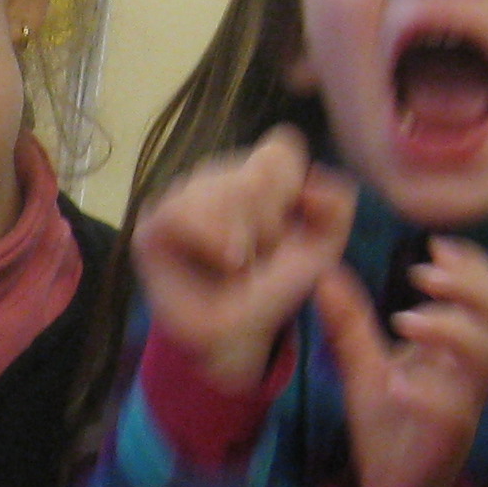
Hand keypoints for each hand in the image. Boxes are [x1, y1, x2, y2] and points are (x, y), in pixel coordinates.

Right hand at [130, 128, 358, 391]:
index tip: (287, 227)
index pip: (278, 149)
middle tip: (259, 255)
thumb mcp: (321, 247)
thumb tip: (310, 182)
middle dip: (269, 223)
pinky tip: (224, 261)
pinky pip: (182, 213)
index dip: (290, 189)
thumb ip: (336, 205)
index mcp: (253, 172)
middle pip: (255, 174)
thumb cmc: (274, 289)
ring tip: (238, 264)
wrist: (238, 337)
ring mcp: (179, 197)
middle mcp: (214, 177)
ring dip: (242, 237)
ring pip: (222, 191)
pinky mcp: (151, 226)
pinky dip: (211, 239)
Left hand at [321, 235, 487, 486]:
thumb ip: (351, 321)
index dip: (475, 267)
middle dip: (472, 286)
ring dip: (451, 328)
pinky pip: (452, 412)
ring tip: (405, 320)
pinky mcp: (448, 440)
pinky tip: (395, 383)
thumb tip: (326, 272)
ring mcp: (464, 405)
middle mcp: (470, 373)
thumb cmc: (389, 426)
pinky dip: (427, 393)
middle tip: (423, 274)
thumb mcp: (364, 365)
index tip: (436, 245)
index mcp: (458, 350)